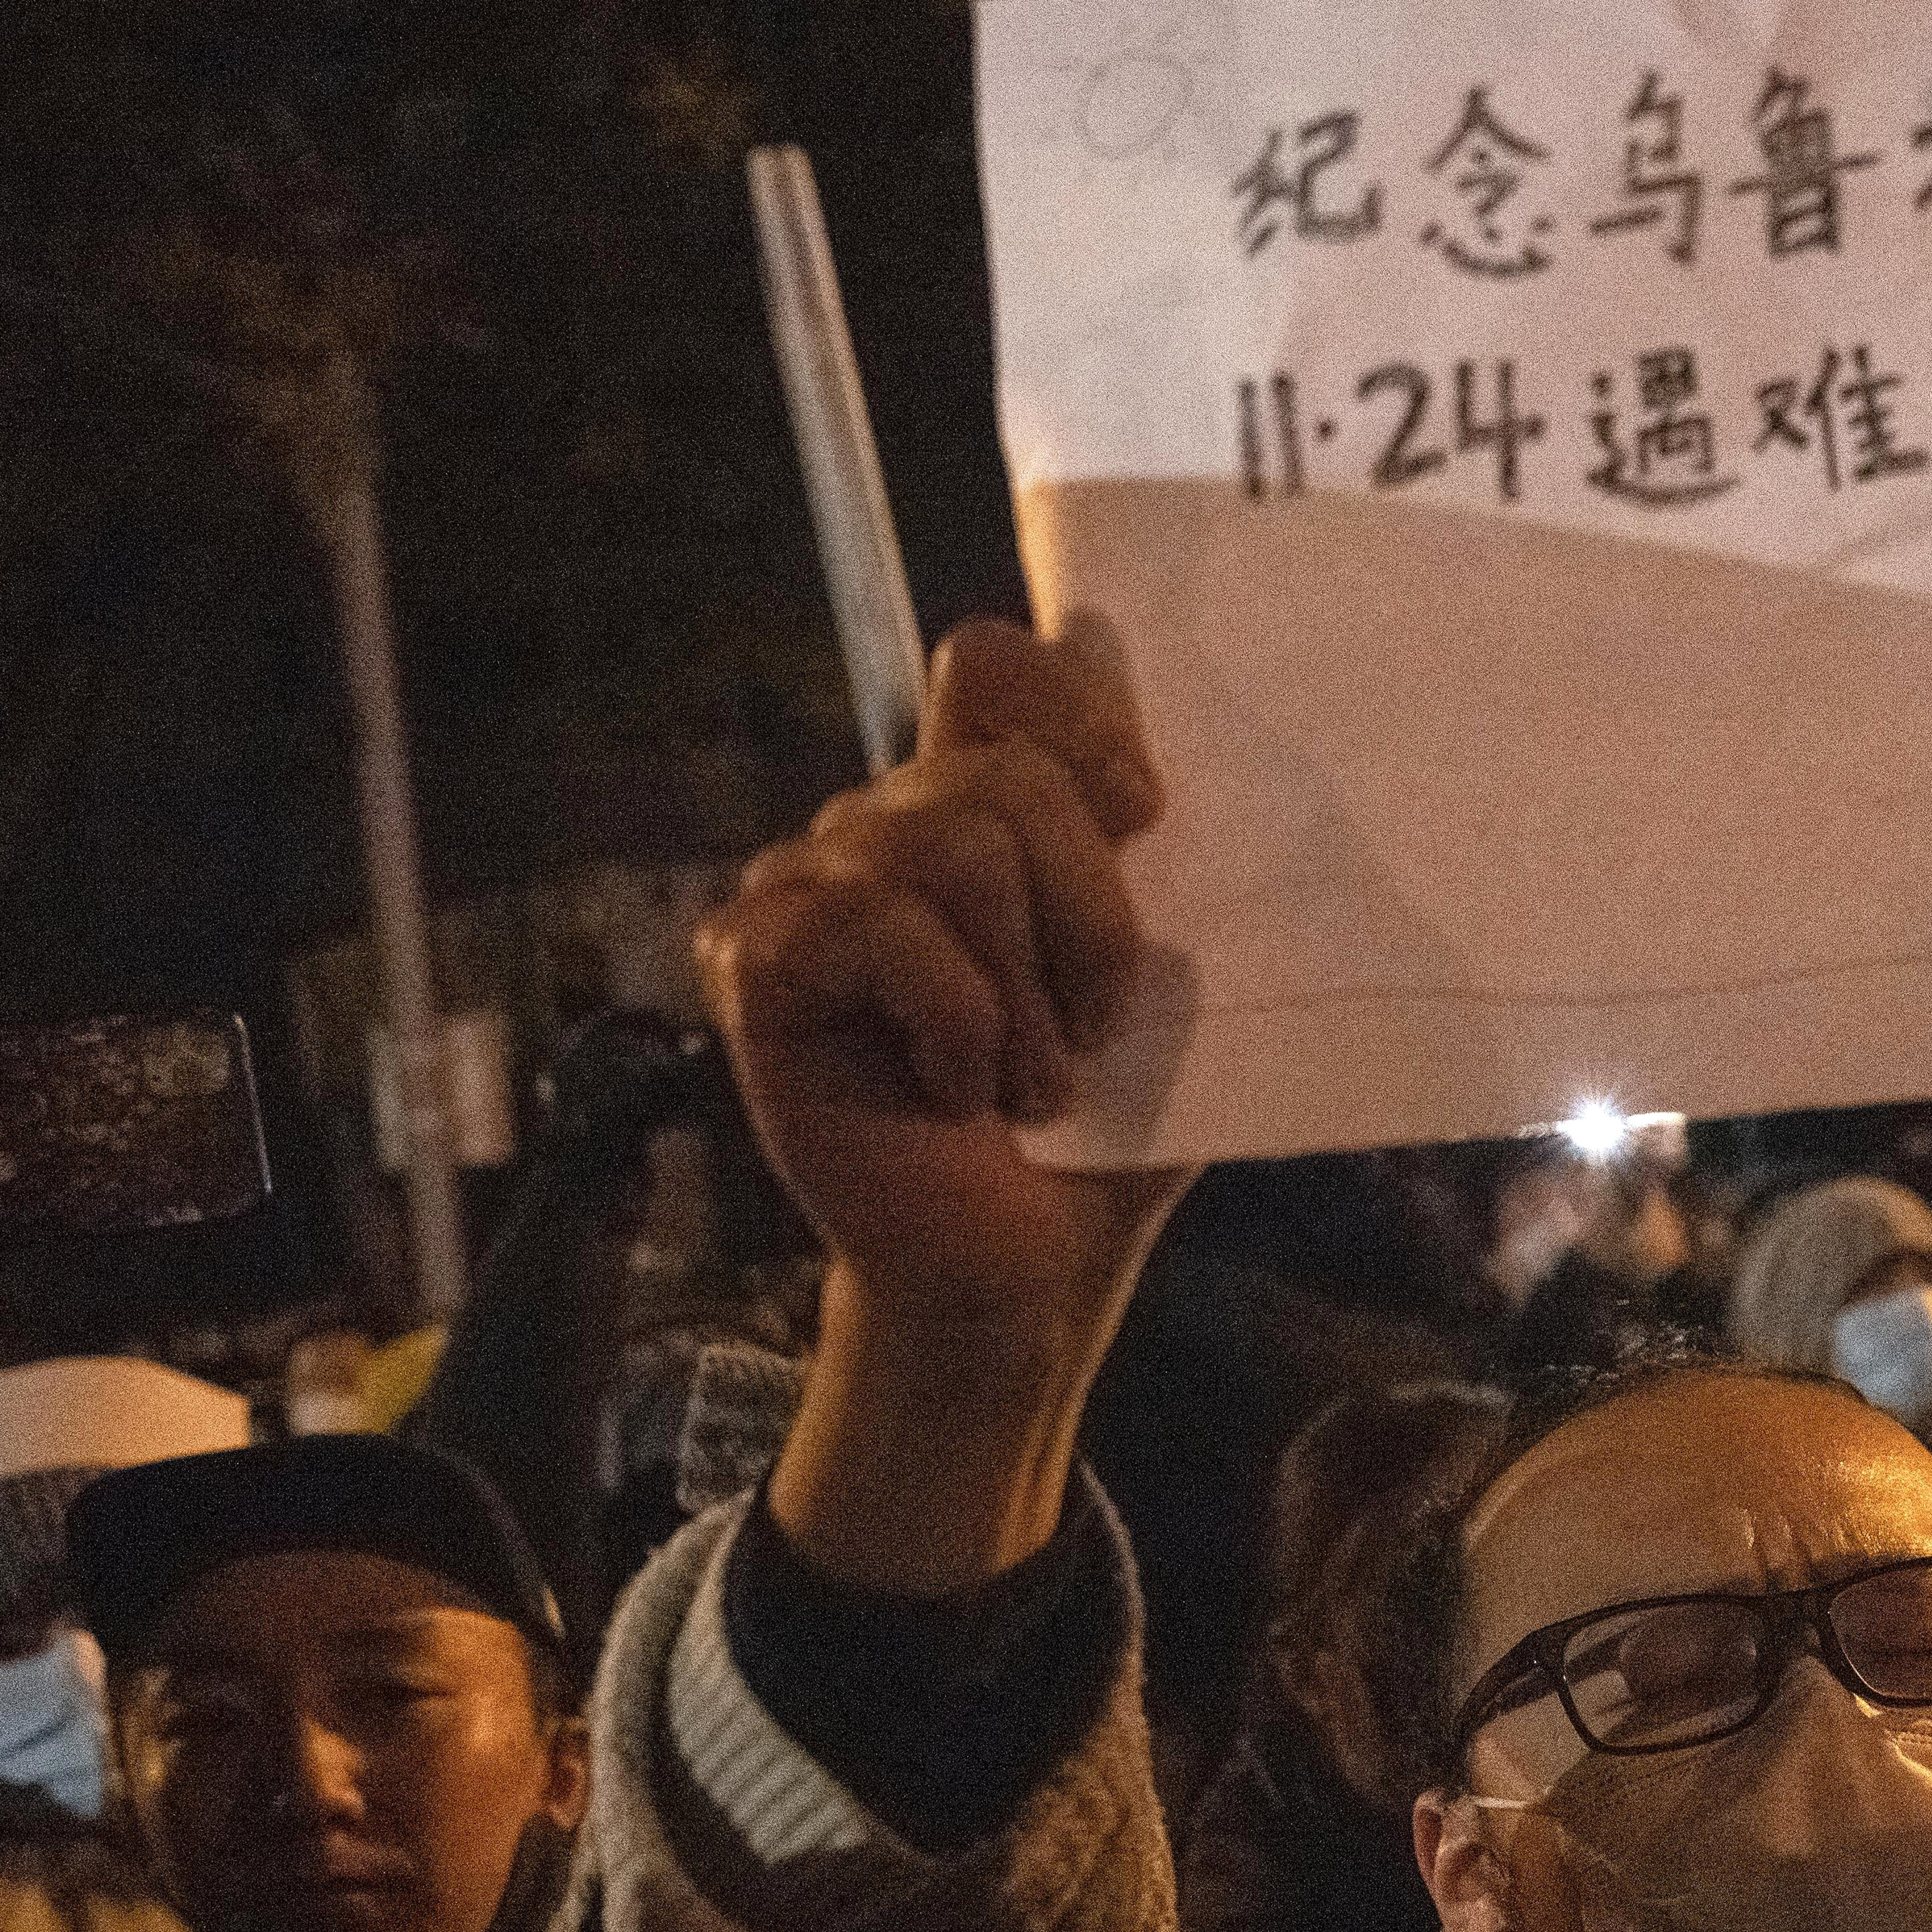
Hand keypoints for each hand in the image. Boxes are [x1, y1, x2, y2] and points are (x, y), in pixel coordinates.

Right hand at [695, 617, 1192, 1591]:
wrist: (1030, 1268)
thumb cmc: (1105, 1131)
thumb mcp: (1175, 986)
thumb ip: (1157, 859)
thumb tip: (1152, 726)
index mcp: (981, 808)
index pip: (997, 663)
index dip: (1077, 712)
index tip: (1146, 815)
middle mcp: (883, 826)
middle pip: (1001, 771)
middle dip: (1089, 915)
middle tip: (1095, 1029)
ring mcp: (808, 885)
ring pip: (950, 846)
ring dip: (1024, 993)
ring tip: (1028, 1081)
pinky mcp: (756, 958)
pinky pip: (878, 928)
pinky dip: (952, 1023)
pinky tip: (951, 1093)